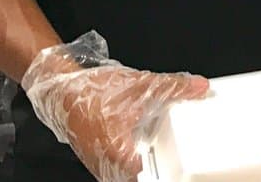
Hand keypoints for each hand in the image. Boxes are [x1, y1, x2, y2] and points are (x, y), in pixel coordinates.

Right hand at [21, 32, 208, 181]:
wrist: (60, 88)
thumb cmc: (91, 92)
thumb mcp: (141, 86)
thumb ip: (174, 88)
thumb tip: (200, 88)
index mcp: (120, 155)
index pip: (153, 177)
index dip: (172, 173)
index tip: (186, 170)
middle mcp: (110, 166)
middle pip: (145, 176)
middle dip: (165, 167)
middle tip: (182, 159)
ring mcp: (103, 165)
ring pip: (134, 172)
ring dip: (150, 162)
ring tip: (169, 151)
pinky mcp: (100, 159)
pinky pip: (123, 165)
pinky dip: (138, 156)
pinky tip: (148, 143)